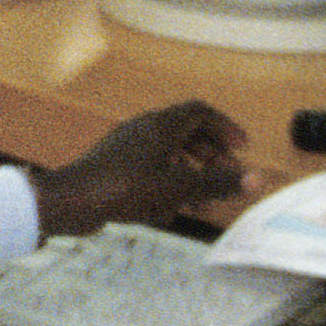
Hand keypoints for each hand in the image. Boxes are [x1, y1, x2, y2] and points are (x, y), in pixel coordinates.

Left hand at [30, 99, 256, 235]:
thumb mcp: (178, 188)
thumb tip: (257, 179)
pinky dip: (164, 187)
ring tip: (199, 204)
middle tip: (225, 177)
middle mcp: (141, 130)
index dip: (224, 128)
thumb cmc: (119, 189)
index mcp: (159, 125)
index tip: (241, 147)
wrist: (68, 202)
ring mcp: (125, 148)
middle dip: (210, 156)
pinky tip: (166, 213)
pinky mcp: (112, 168)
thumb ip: (218, 183)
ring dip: (188, 176)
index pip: (200, 112)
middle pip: (185, 133)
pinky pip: (147, 171)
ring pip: (167, 155)